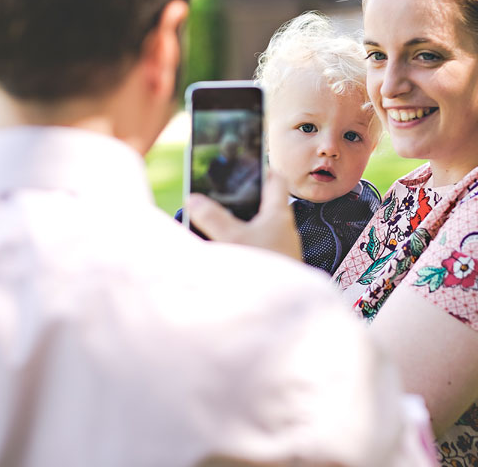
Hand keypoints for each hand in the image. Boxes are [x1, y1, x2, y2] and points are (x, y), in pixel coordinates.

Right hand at [187, 171, 301, 261]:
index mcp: (278, 214)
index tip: (243, 164)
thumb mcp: (232, 240)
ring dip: (239, 224)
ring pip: (258, 227)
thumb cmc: (264, 271)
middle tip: (219, 195)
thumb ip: (211, 218)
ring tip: (214, 224)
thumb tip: (194, 198)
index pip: (276, 179)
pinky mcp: (275, 266)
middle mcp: (284, 229)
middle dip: (242, 200)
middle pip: (263, 204)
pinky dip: (242, 244)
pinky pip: (257, 247)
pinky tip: (225, 252)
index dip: (261, 167)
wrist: (282, 313)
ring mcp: (281, 248)